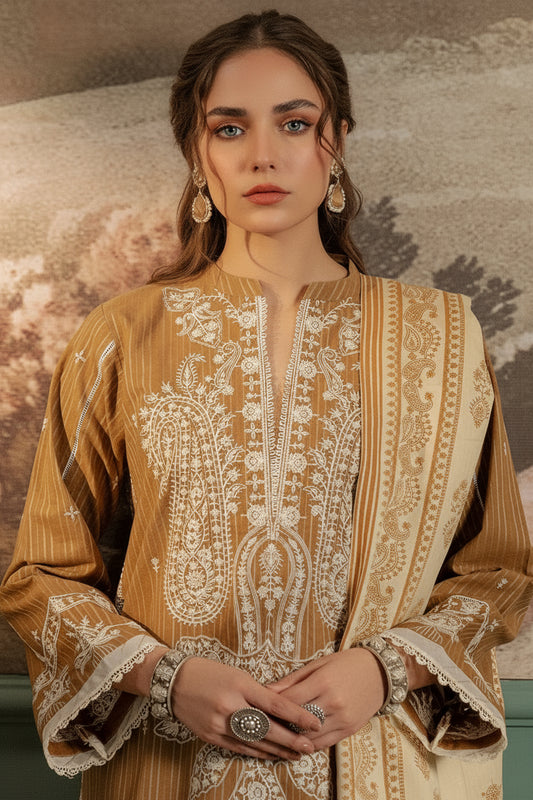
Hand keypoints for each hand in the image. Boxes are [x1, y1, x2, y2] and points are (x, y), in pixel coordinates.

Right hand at [171, 658, 321, 759]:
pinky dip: (257, 752)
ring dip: (277, 750)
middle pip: (267, 728)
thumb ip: (258, 693)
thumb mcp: (237, 674)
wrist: (174, 681)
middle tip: (310, 747)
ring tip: (295, 755)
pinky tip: (271, 755)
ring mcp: (219, 724)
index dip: (297, 716)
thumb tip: (280, 710)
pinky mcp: (211, 736)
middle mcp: (230, 706)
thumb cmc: (209, 672)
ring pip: (254, 743)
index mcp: (240, 685)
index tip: (314, 723)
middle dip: (291, 740)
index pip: (275, 704)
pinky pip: (239, 748)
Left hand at [268, 649, 387, 749]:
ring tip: (277, 734)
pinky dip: (308, 744)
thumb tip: (266, 690)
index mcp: (323, 683)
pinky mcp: (349, 730)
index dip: (271, 707)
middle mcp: (332, 703)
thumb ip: (292, 680)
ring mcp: (342, 719)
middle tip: (263, 724)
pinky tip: (297, 740)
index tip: (258, 708)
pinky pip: (324, 744)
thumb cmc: (346, 664)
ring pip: (309, 737)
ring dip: (292, 737)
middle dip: (278, 724)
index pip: (289, 702)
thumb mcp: (318, 664)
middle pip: (297, 722)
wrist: (379, 673)